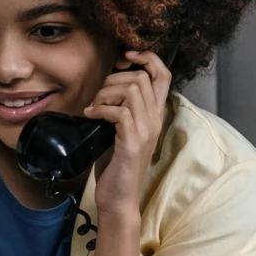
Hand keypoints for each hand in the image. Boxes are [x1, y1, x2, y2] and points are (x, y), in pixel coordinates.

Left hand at [85, 49, 172, 218]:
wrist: (118, 198)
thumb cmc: (116, 164)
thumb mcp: (122, 131)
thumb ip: (122, 109)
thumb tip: (105, 87)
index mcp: (155, 115)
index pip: (164, 75)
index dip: (147, 58)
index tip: (125, 58)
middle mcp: (155, 120)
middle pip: (142, 77)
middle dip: (114, 78)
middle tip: (99, 96)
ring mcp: (146, 131)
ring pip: (132, 90)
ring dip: (106, 93)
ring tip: (94, 107)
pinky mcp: (132, 143)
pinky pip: (119, 111)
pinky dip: (101, 109)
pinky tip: (91, 116)